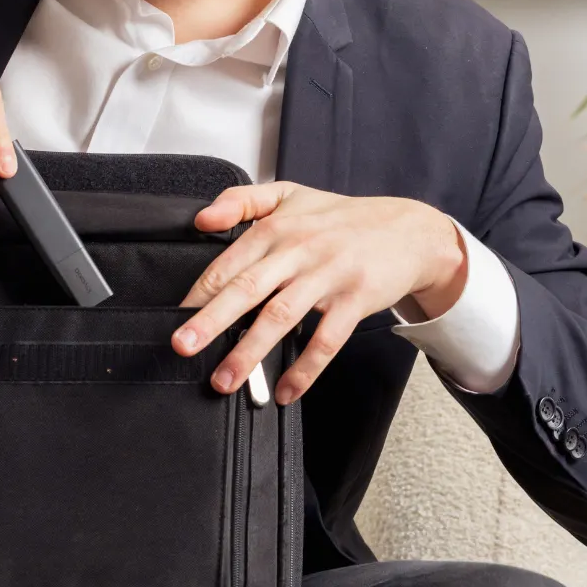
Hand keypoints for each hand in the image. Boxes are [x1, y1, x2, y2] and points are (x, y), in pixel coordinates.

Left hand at [173, 182, 466, 403]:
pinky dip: (305, 368)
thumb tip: (201, 219)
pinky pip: (326, 340)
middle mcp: (299, 250)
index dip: (200, 292)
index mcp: (277, 228)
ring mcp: (328, 276)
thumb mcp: (289, 194)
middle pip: (248, 288)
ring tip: (223, 380)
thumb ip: (241, 201)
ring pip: (281, 317)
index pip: (229, 263)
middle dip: (211, 319)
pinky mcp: (355, 300)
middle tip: (183, 345)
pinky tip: (286, 391)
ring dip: (249, 352)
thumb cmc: (342, 218)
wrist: (410, 231)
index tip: (175, 317)